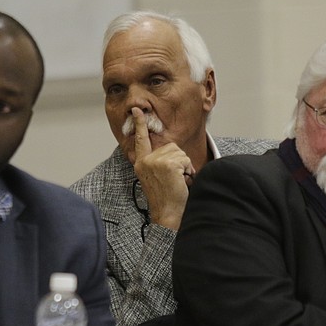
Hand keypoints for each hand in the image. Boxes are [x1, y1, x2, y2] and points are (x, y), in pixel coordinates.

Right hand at [131, 107, 194, 230]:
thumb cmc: (165, 198)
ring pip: (180, 152)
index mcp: (141, 163)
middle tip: (175, 179)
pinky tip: (182, 182)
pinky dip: (188, 171)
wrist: (167, 214)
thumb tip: (170, 150)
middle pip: (171, 147)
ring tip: (178, 181)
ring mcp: (155, 162)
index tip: (137, 110)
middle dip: (179, 161)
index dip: (139, 124)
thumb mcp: (155, 177)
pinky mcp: (167, 164)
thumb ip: (157, 162)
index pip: (140, 139)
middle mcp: (145, 161)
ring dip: (184, 166)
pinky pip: (185, 159)